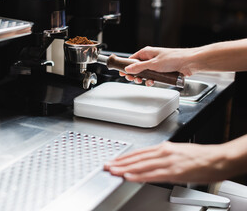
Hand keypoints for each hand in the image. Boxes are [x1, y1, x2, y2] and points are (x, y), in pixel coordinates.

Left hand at [104, 141, 234, 183]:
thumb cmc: (200, 156)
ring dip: (125, 169)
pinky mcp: (174, 171)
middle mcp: (163, 152)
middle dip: (120, 162)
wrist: (217, 158)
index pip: (138, 152)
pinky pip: (152, 174)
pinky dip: (139, 175)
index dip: (124, 157)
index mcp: (163, 147)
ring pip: (141, 165)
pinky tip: (130, 177)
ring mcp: (167, 162)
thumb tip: (149, 161)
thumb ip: (162, 156)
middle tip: (107, 165)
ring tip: (113, 171)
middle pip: (137, 158)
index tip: (114, 160)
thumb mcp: (176, 152)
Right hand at [121, 46, 195, 85]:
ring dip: (143, 79)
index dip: (127, 66)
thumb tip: (128, 69)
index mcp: (147, 52)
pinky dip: (151, 80)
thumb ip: (139, 67)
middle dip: (135, 74)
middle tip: (133, 79)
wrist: (189, 62)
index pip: (132, 59)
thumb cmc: (174, 58)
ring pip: (145, 73)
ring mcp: (156, 65)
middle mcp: (151, 58)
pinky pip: (153, 77)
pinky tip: (152, 82)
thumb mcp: (153, 64)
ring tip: (144, 81)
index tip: (123, 73)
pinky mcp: (162, 71)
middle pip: (137, 67)